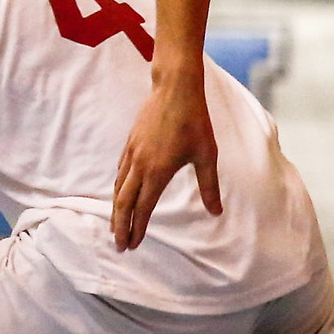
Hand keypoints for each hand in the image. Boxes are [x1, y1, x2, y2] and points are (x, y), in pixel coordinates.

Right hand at [112, 74, 219, 250]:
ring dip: (116, 209)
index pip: (144, 207)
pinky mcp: (130, 142)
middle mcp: (140, 164)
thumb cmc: (194, 120)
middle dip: (120, 226)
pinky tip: (120, 193)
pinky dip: (118, 188)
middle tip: (119, 245)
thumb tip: (216, 212)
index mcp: (158, 171)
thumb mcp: (207, 155)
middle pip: (124, 202)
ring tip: (116, 225)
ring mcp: (132, 152)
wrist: (175, 88)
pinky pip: (119, 171)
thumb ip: (209, 186)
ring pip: (118, 187)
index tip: (133, 245)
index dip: (137, 228)